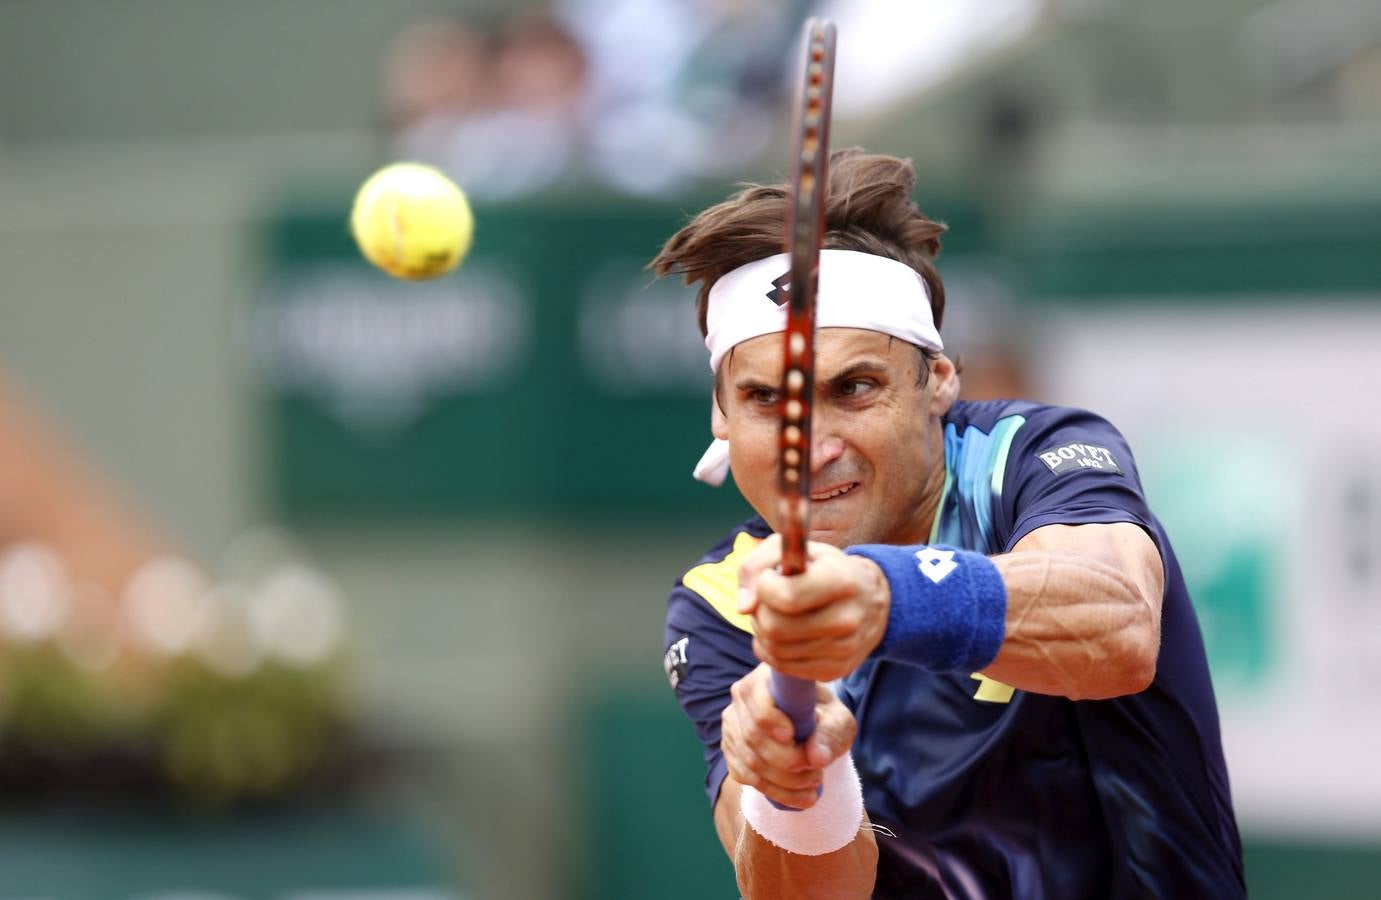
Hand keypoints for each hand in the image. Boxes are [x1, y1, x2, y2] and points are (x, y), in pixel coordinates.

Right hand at [721, 663, 856, 809]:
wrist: (812, 727)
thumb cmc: (825, 717)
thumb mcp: (838, 720)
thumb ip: (831, 734)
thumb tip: (816, 757)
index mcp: (766, 675)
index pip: (754, 695)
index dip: (769, 719)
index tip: (793, 737)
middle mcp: (742, 696)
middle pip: (752, 735)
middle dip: (787, 762)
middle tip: (817, 772)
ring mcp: (732, 723)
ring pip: (749, 760)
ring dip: (785, 781)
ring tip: (815, 783)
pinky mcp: (731, 748)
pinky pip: (744, 775)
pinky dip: (775, 792)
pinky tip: (801, 797)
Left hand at [737, 535, 889, 681]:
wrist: (872, 601)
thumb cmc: (825, 569)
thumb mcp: (796, 549)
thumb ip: (757, 565)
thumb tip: (744, 607)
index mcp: (842, 580)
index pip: (786, 596)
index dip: (764, 587)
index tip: (769, 578)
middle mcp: (847, 618)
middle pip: (775, 627)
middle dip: (759, 612)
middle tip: (766, 600)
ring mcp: (843, 649)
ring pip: (775, 649)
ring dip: (762, 632)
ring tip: (774, 615)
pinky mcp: (836, 671)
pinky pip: (783, 666)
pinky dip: (771, 650)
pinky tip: (780, 634)